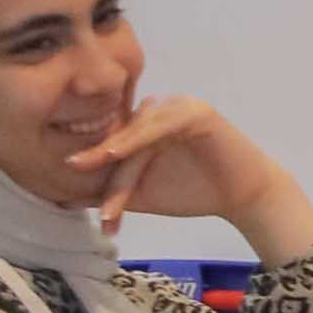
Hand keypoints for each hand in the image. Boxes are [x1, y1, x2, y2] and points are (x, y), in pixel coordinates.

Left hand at [68, 96, 312, 261]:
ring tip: (90, 175)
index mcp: (145, 124)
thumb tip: (65, 198)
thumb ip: (111, 191)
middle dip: (101, 171)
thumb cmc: (198, 192)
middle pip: (120, 139)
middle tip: (84, 199)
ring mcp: (177, 107)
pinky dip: (135, 139)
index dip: (94, 172)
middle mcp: (159, 110)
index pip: (111, 145)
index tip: (76, 204)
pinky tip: (116, 153)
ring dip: (113, 157)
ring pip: (135, 134)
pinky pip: (157, 126)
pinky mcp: (194, 112)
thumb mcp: (144, 193)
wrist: (247, 198)